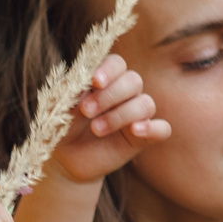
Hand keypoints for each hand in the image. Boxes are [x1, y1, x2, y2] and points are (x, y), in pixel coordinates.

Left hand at [47, 55, 169, 186]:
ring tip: (96, 129)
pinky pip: (163, 129)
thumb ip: (72, 93)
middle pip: (133, 81)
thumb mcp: (59, 108)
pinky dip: (153, 127)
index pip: (117, 63)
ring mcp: (136, 115)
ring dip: (120, 115)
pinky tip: (135, 131)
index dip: (109, 70)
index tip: (94, 82)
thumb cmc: (62, 126)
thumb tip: (85, 84)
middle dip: (110, 96)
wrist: (65, 158)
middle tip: (86, 111)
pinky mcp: (143, 137)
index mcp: (105, 79)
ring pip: (145, 103)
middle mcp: (124, 93)